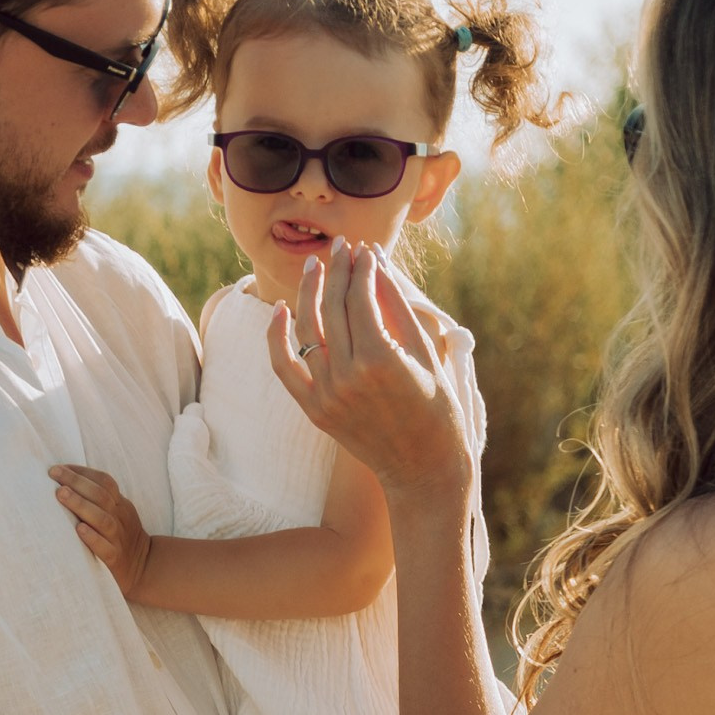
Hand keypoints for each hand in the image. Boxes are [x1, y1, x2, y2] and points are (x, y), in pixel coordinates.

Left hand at [50, 465, 150, 598]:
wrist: (144, 567)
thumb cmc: (120, 536)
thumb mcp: (118, 513)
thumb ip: (98, 499)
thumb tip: (64, 482)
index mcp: (120, 505)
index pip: (105, 482)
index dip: (82, 472)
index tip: (58, 468)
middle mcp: (120, 518)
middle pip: (102, 496)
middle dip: (76, 482)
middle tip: (54, 474)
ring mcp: (118, 538)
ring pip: (103, 520)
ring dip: (80, 505)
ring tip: (60, 494)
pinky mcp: (115, 559)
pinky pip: (105, 548)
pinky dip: (93, 538)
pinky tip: (79, 529)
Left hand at [265, 241, 472, 501]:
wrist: (423, 467)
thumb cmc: (437, 408)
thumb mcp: (426, 354)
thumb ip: (397, 306)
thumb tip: (376, 262)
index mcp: (381, 360)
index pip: (360, 298)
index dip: (361, 268)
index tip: (364, 249)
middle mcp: (348, 376)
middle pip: (333, 308)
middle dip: (337, 271)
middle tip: (340, 247)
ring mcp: (327, 394)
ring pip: (306, 330)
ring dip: (308, 293)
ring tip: (314, 267)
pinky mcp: (315, 410)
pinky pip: (284, 367)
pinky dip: (276, 337)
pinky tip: (279, 309)